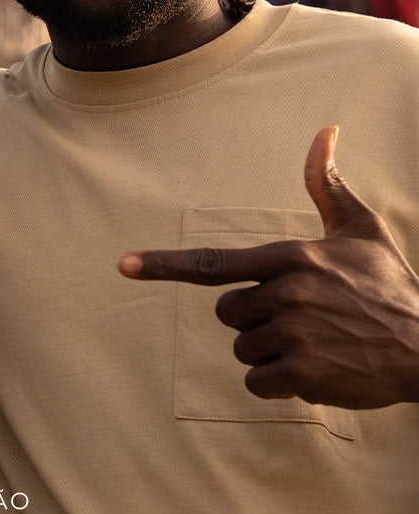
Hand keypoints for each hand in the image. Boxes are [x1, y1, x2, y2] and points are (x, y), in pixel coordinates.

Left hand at [118, 127, 418, 408]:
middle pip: (227, 313)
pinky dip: (279, 382)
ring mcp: (293, 334)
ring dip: (270, 353)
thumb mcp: (362, 229)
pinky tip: (315, 371)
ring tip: (315, 343)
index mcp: (291, 257)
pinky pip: (257, 382)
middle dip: (254, 320)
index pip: (215, 263)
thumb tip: (325, 131)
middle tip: (302, 319)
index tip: (124, 264)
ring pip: (242, 349)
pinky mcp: (302, 373)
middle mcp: (286, 293)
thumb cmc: (389, 286)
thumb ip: (328, 185)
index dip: (165, 264)